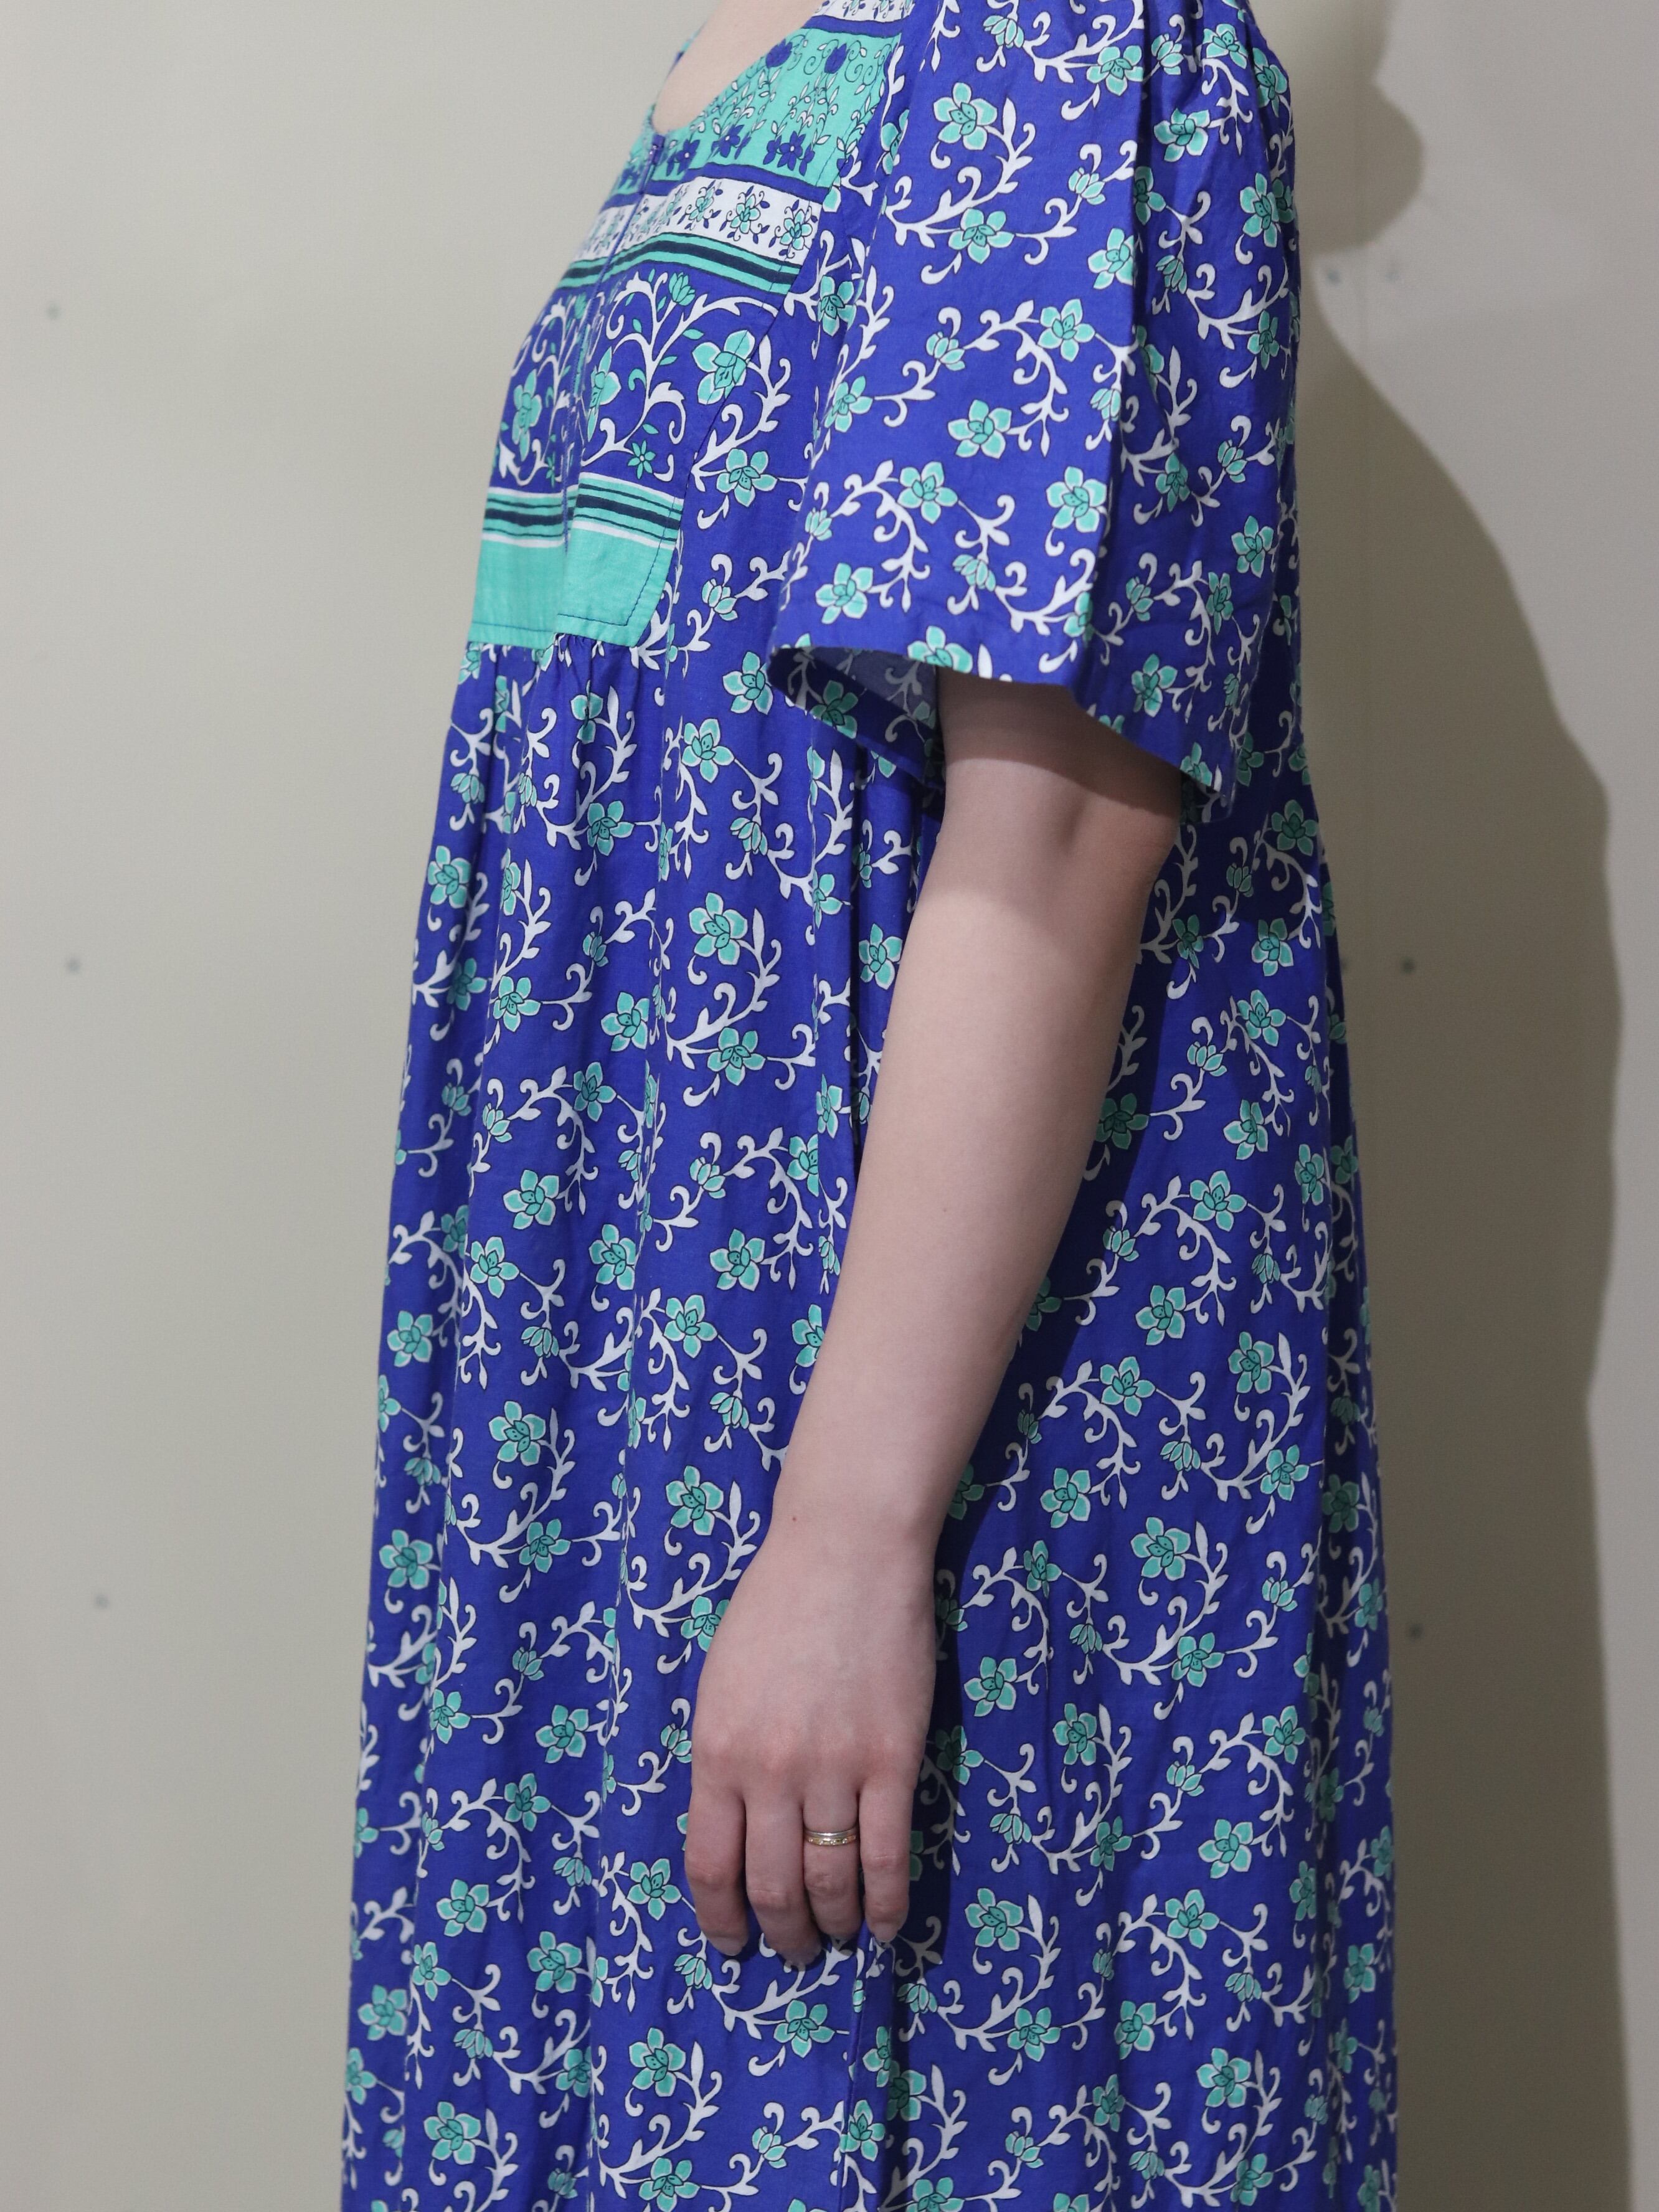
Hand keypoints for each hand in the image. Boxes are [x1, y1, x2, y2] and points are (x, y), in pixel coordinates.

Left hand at [685, 1508, 935, 1962]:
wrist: (846, 1550)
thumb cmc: (777, 1606)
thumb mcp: (721, 1684)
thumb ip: (724, 1757)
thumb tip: (736, 1831)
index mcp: (717, 1750)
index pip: (710, 1865)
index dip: (721, 1918)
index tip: (732, 1943)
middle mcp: (770, 1771)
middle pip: (771, 1885)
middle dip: (780, 1934)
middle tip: (792, 1951)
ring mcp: (834, 1768)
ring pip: (830, 1880)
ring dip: (833, 1924)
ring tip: (837, 1937)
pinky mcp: (892, 1760)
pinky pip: (888, 1855)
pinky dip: (887, 1903)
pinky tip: (886, 1924)